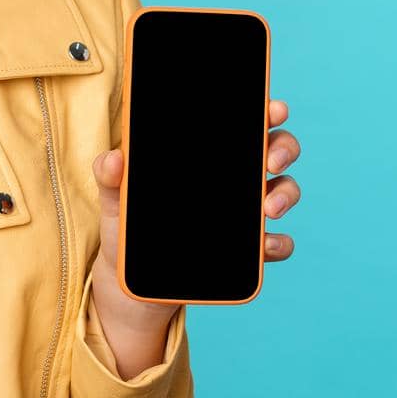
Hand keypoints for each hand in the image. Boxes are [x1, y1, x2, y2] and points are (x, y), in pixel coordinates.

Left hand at [89, 99, 299, 339]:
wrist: (134, 288)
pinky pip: (278, 243)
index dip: (265, 110)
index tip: (274, 109)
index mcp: (207, 155)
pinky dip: (278, 243)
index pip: (242, 123)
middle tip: (270, 160)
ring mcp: (247, 214)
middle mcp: (235, 178)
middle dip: (284, 148)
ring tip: (268, 210)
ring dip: (286, 194)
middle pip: (275, 149)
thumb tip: (113, 158)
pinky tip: (265, 246)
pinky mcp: (250, 252)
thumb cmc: (128, 229)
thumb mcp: (115, 201)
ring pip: (285, 190)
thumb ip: (110, 177)